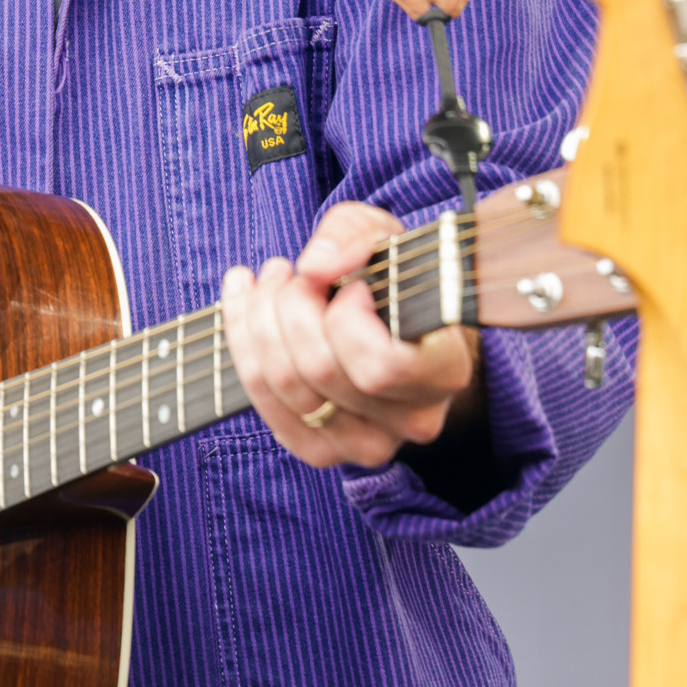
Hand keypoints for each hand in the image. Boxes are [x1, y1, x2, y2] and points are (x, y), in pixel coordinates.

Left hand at [220, 202, 484, 471]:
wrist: (391, 325)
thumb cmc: (393, 279)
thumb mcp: (383, 235)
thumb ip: (353, 234)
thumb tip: (314, 267)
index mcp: (445, 371)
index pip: (382, 365)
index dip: (347, 319)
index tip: (349, 285)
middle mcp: (412, 420)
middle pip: (319, 368)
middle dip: (288, 304)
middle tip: (289, 271)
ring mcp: (367, 444)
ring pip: (286, 384)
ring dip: (258, 319)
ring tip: (268, 279)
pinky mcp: (323, 452)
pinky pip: (264, 402)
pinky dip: (241, 343)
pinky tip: (244, 300)